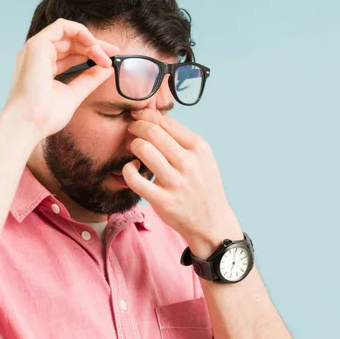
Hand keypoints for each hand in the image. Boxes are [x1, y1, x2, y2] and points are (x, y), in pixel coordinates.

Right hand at [4, 18, 119, 138]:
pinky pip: (61, 27)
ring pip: (68, 34)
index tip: (109, 60)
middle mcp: (37, 56)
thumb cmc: (45, 116)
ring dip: (90, 42)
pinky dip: (79, 31)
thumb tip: (107, 68)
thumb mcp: (74, 94)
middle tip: (114, 53)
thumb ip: (89, 79)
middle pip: (71, 41)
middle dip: (95, 46)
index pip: (70, 53)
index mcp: (43, 67)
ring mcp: (35, 49)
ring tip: (105, 55)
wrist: (29, 124)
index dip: (91, 53)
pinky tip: (93, 43)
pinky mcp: (37, 46)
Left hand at [123, 109, 243, 257]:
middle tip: (130, 130)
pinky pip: (135, 179)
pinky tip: (132, 168)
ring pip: (143, 150)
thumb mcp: (202, 158)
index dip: (146, 116)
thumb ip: (181, 139)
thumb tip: (154, 118)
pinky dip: (128, 169)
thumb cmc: (202, 186)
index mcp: (198, 148)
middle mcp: (188, 162)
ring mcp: (175, 182)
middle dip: (136, 127)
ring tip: (132, 148)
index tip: (137, 117)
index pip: (166, 122)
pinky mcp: (162, 200)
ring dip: (132, 145)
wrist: (211, 222)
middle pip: (152, 132)